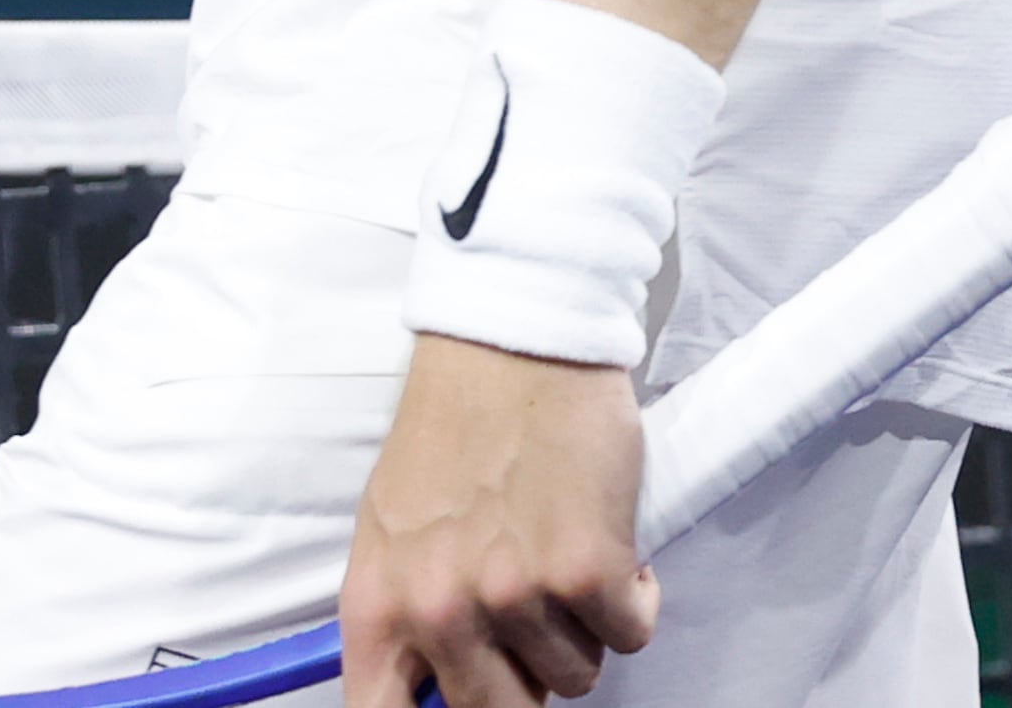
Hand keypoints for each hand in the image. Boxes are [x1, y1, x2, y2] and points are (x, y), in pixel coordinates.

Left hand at [339, 336, 657, 707]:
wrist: (515, 340)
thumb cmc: (456, 425)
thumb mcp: (393, 527)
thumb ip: (406, 613)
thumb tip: (431, 690)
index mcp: (379, 602)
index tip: (475, 701)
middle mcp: (439, 609)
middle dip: (527, 677)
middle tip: (536, 621)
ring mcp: (513, 594)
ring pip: (572, 675)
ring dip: (581, 629)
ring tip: (565, 555)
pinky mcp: (585, 571)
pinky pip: (628, 633)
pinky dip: (633, 599)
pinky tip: (612, 546)